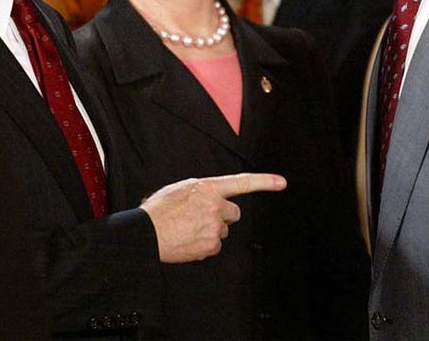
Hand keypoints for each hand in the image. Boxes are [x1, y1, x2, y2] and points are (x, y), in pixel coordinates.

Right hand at [141, 173, 286, 262]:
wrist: (146, 233)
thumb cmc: (159, 210)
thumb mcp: (180, 189)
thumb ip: (201, 191)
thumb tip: (210, 197)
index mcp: (207, 187)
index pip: (241, 182)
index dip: (264, 181)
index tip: (282, 183)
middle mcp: (215, 205)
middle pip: (234, 213)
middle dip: (222, 216)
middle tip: (200, 218)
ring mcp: (215, 226)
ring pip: (223, 231)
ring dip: (211, 231)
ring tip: (188, 230)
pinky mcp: (211, 245)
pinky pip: (215, 246)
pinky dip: (205, 246)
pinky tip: (188, 241)